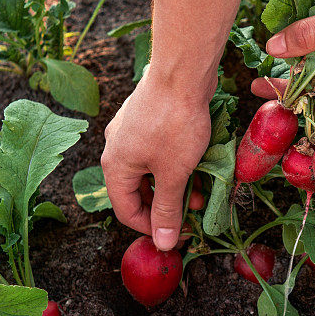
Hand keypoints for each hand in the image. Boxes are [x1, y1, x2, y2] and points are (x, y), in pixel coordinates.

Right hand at [101, 70, 212, 249]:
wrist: (181, 72)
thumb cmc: (175, 124)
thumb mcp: (174, 173)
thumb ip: (168, 208)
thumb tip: (162, 242)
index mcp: (114, 166)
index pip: (126, 211)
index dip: (151, 227)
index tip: (177, 235)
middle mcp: (116, 149)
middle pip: (137, 191)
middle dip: (165, 207)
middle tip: (191, 217)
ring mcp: (131, 132)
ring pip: (150, 172)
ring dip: (174, 187)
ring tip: (200, 196)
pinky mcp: (148, 120)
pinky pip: (157, 153)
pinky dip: (174, 166)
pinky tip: (196, 168)